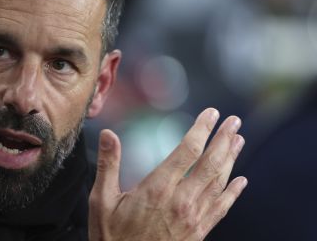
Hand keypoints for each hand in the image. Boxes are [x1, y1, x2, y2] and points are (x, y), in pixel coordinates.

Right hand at [89, 108, 246, 240]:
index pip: (187, 151)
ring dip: (231, 159)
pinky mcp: (198, 233)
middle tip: (233, 121)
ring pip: (219, 182)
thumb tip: (108, 133)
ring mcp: (193, 218)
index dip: (202, 129)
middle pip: (210, 163)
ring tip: (238, 140)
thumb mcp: (101, 200)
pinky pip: (221, 208)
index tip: (211, 114)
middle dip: (223, 139)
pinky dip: (233, 193)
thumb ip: (108, 165)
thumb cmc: (112, 237)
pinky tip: (241, 181)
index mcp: (157, 188)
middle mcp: (180, 201)